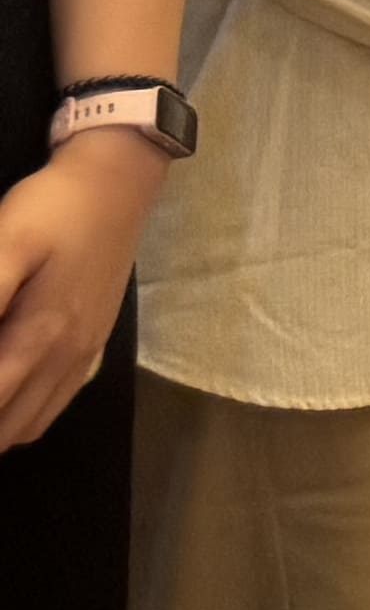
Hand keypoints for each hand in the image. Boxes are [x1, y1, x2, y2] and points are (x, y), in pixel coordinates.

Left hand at [0, 147, 165, 450]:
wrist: (118, 182)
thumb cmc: (53, 210)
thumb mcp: (6, 243)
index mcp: (40, 336)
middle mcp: (65, 356)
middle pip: (7, 427)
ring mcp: (83, 353)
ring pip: (29, 423)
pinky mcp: (92, 343)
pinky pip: (51, 405)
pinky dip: (20, 420)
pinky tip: (3, 403)